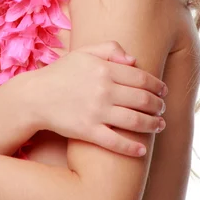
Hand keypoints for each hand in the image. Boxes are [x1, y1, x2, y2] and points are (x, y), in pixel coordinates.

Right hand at [33, 40, 166, 157]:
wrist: (35, 96)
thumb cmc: (61, 73)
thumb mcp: (84, 52)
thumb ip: (109, 49)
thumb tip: (134, 60)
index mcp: (104, 69)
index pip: (141, 78)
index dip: (157, 85)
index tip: (164, 91)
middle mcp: (103, 90)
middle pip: (142, 99)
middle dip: (158, 105)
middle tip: (163, 109)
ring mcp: (96, 112)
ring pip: (135, 121)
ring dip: (153, 125)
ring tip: (160, 125)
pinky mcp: (87, 131)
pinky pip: (115, 142)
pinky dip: (132, 148)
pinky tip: (142, 150)